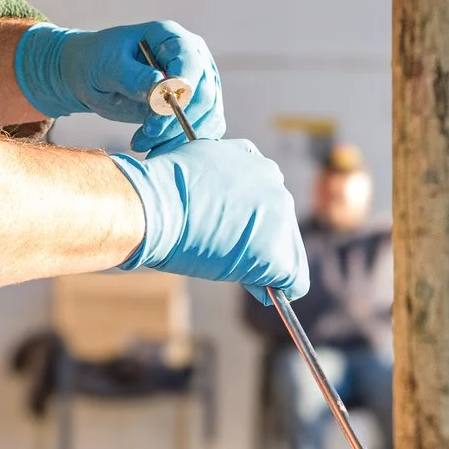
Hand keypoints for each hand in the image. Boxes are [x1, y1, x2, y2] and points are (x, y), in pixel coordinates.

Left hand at [11, 21, 225, 154]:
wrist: (90, 75)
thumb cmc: (96, 62)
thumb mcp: (107, 67)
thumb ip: (133, 76)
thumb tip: (162, 87)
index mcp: (171, 38)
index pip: (191, 63)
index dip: (182, 89)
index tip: (158, 111)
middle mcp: (192, 58)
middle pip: (203, 93)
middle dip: (175, 119)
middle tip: (146, 133)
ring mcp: (197, 82)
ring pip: (205, 115)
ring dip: (176, 136)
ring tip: (142, 142)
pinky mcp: (194, 105)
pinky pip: (202, 127)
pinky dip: (182, 141)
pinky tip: (155, 147)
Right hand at [109, 139, 308, 302]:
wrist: (155, 207)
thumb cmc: (158, 191)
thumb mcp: (193, 171)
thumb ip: (214, 186)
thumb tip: (215, 210)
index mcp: (251, 159)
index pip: (261, 196)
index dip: (244, 219)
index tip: (224, 231)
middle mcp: (273, 180)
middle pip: (278, 222)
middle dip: (255, 240)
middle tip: (223, 253)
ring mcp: (280, 215)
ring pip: (286, 249)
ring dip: (262, 263)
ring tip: (230, 267)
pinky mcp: (279, 249)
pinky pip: (294, 280)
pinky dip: (276, 289)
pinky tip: (254, 288)